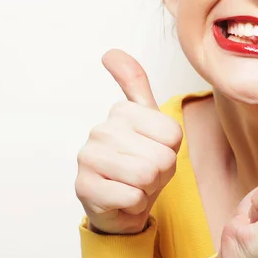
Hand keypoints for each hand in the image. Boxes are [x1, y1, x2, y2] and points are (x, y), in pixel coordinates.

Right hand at [74, 49, 182, 234]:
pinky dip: (134, 204)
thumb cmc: (140, 161)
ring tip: (134, 184)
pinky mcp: (84, 188)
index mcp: (122, 111)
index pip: (173, 135)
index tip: (154, 151)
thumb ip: (135, 84)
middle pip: (162, 157)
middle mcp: (101, 129)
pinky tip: (122, 198)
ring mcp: (88, 158)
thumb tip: (110, 52)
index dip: (171, 151)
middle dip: (161, 173)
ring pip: (147, 177)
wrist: (121, 204)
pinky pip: (132, 197)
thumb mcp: (148, 120)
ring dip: (148, 188)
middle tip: (145, 173)